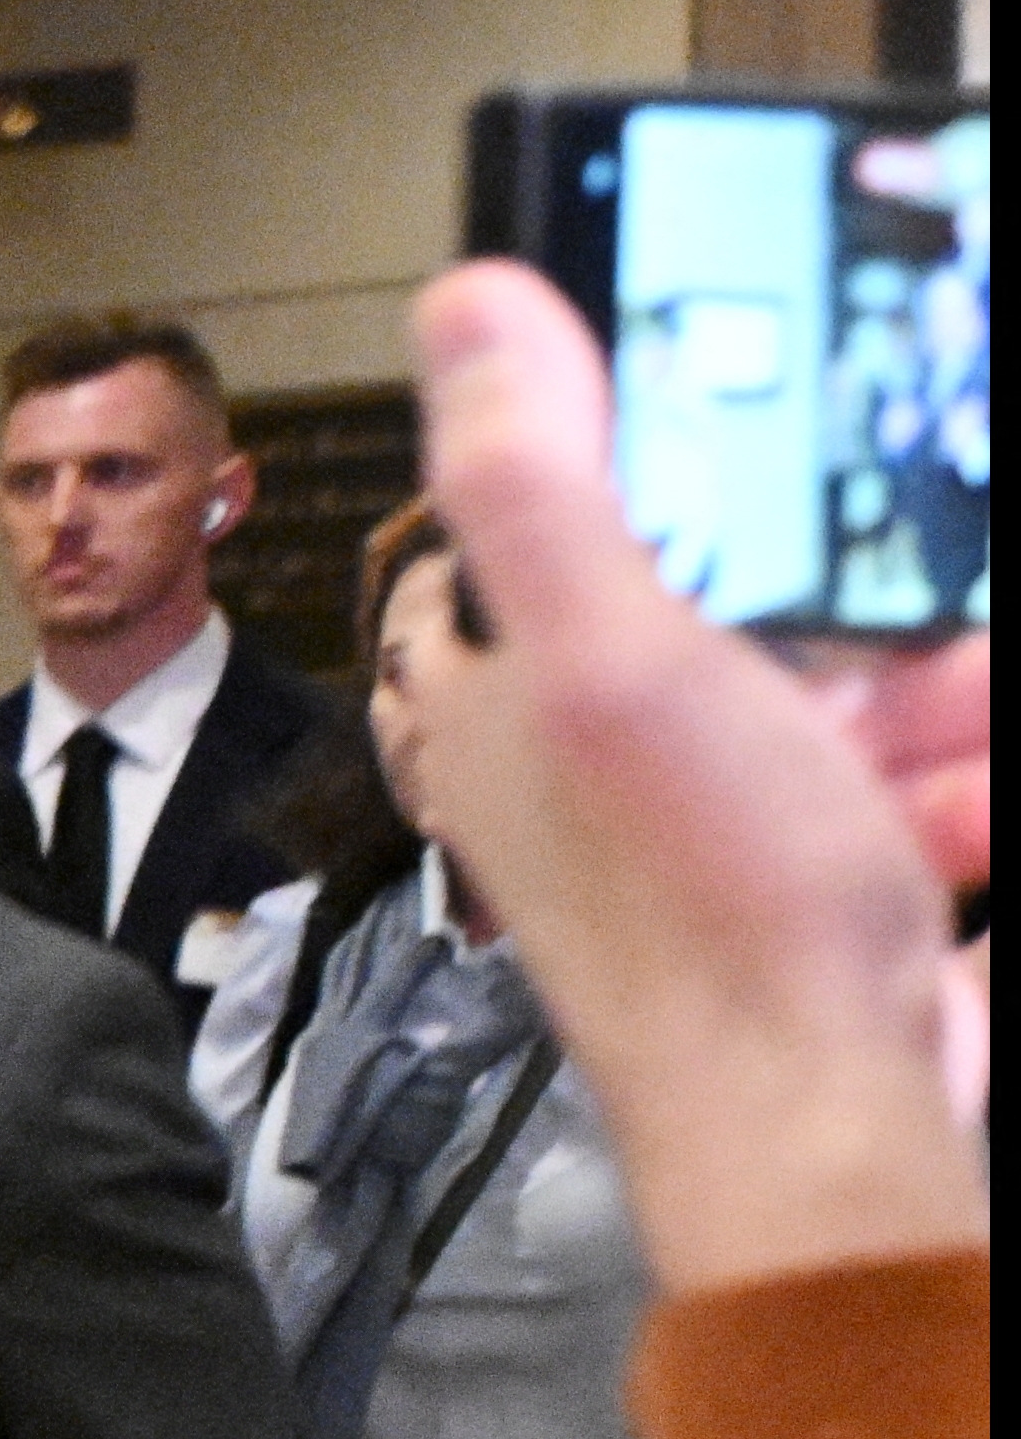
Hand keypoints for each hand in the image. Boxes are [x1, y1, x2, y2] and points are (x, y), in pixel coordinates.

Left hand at [410, 260, 986, 1291]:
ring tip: (969, 685)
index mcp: (504, 697)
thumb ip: (538, 484)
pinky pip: (913, 796)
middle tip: (915, 570)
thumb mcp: (614, 653)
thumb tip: (468, 311)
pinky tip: (980, 785)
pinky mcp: (824, 899)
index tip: (721, 406)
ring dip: (938, 683)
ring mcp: (713, 836)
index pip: (512, 532)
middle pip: (724, 601)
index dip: (609, 458)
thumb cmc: (707, 907)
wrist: (822, 1127)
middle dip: (848, 582)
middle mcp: (590, 763)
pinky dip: (964, 777)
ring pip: (846, 695)